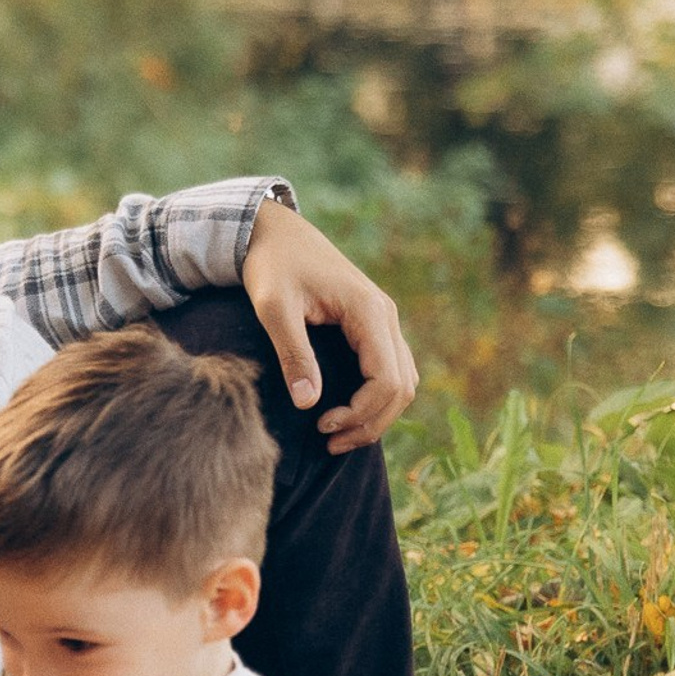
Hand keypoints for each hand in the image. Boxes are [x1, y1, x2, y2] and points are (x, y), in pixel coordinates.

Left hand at [242, 197, 419, 451]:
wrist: (274, 233)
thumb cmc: (271, 265)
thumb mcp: (274, 307)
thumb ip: (293, 352)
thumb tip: (309, 402)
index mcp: (368, 311)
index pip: (387, 379)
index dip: (361, 413)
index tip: (322, 426)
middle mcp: (385, 316)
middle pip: (402, 388)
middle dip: (371, 422)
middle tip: (329, 442)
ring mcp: (382, 320)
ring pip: (403, 382)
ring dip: (377, 414)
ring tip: (336, 434)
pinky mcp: (372, 326)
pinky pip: (391, 370)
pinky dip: (376, 398)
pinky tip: (344, 411)